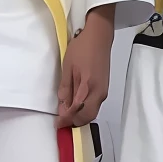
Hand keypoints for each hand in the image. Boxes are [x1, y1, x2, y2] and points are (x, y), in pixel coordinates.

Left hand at [58, 8, 113, 126]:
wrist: (99, 36)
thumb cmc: (82, 48)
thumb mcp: (68, 67)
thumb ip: (65, 89)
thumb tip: (63, 107)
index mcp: (88, 88)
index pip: (77, 112)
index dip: (66, 120)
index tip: (57, 125)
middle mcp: (99, 93)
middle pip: (87, 117)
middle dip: (74, 122)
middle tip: (61, 121)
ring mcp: (104, 91)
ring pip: (92, 112)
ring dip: (79, 116)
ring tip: (66, 113)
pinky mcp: (104, 88)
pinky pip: (95, 105)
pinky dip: (85, 109)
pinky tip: (76, 105)